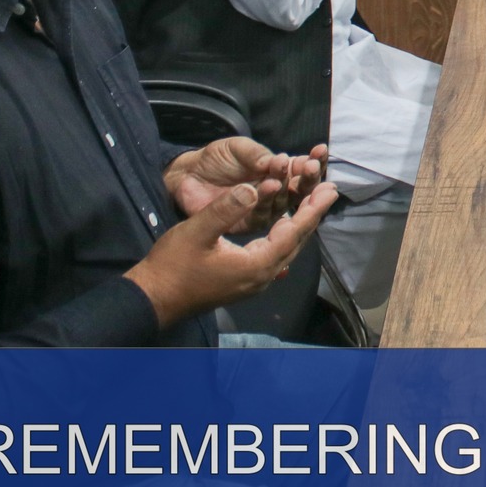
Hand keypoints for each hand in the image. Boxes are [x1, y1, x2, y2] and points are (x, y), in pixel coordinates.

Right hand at [124, 178, 337, 327]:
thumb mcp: (196, 231)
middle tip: (329, 191)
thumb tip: (253, 188)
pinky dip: (284, 236)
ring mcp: (254, 281)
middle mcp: (262, 276)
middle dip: (312, 215)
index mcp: (256, 264)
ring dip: (299, 225)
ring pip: (286, 249)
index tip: (331, 190)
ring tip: (311, 203)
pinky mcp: (244, 281)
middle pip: (296, 242)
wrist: (154, 298)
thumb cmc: (173, 265)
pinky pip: (274, 255)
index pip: (294, 233)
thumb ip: (226, 209)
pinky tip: (284, 225)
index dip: (313, 210)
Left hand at [164, 136, 328, 228]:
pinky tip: (268, 186)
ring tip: (283, 172)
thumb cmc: (216, 158)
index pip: (302, 170)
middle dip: (307, 177)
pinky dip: (265, 200)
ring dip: (286, 187)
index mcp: (278, 172)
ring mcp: (262, 209)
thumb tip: (279, 161)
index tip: (320, 151)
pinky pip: (261, 215)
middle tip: (310, 166)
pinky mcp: (246, 223)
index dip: (313, 162)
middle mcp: (275, 192)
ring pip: (283, 202)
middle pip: (300, 189)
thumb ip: (257, 154)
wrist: (186, 175)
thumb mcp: (238, 147)